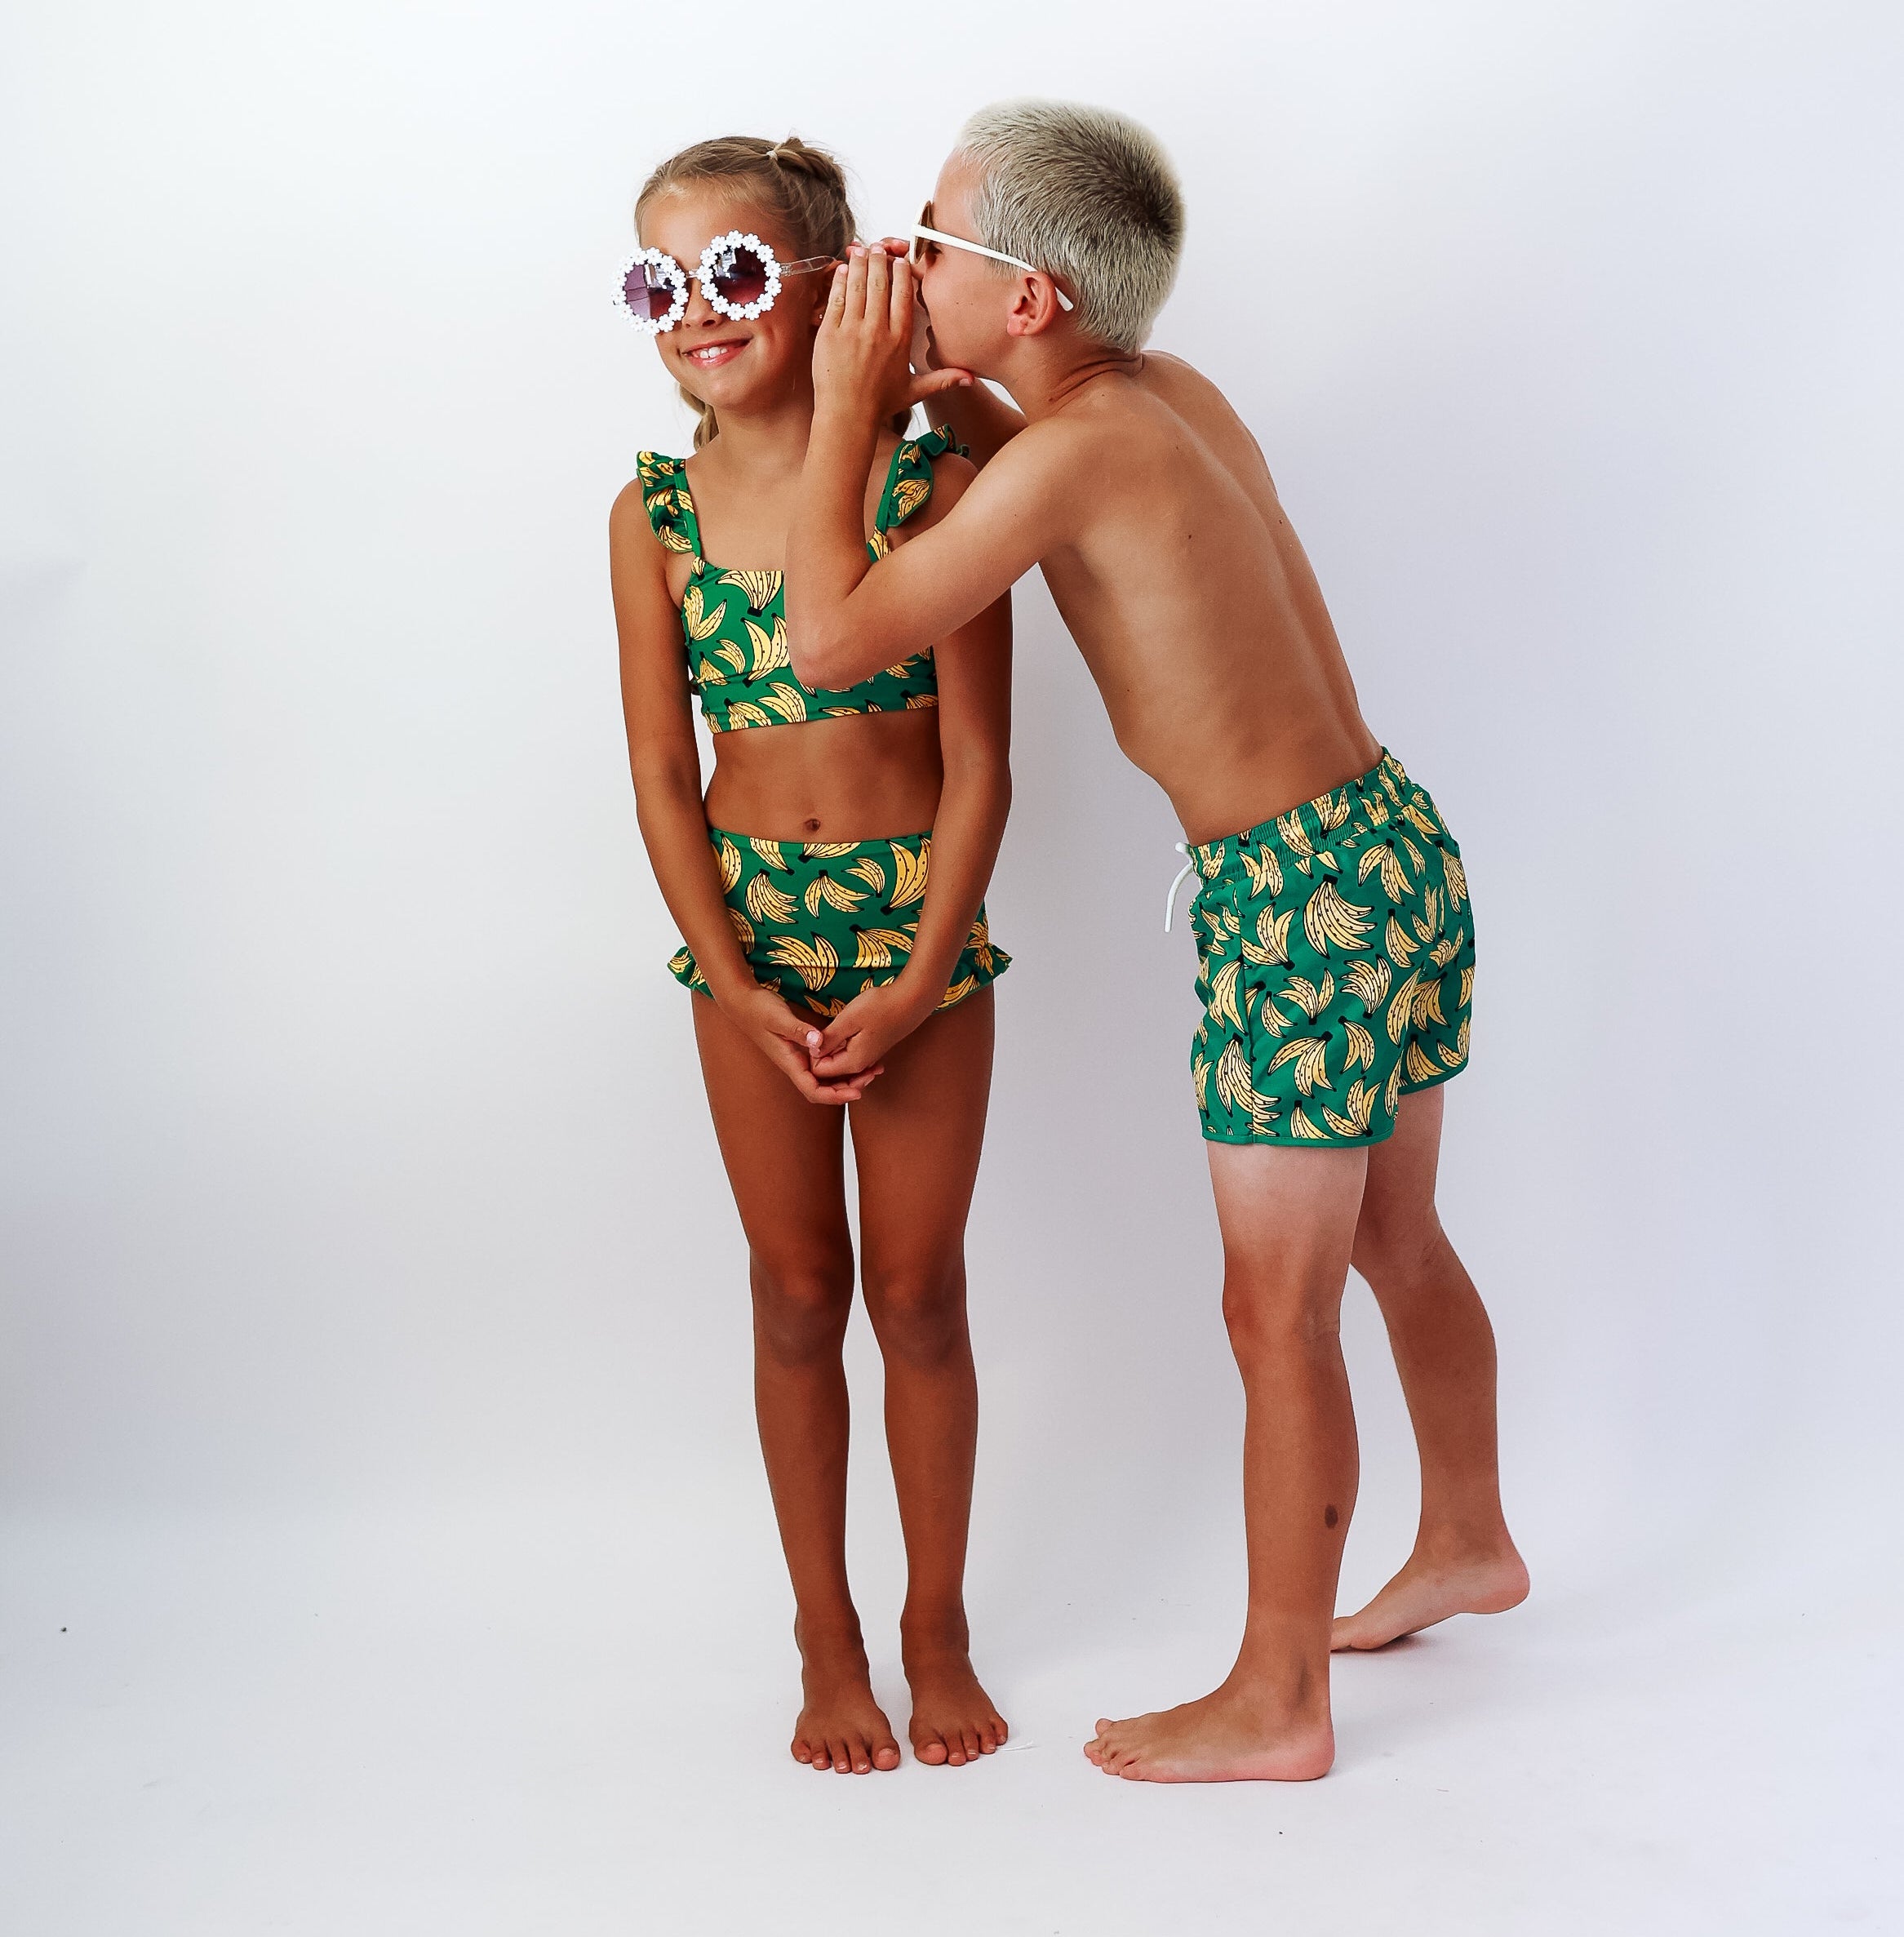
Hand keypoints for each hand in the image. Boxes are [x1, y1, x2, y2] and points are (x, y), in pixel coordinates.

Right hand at [720, 982, 883, 1103]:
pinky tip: (856, 1056)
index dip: (836, 1096)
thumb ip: (799, 1030)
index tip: (857, 1092)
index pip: (814, 1091)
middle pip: (824, 1088)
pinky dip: (841, 1064)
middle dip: (848, 1087)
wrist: (743, 1003)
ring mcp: (799, 1058)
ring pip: (826, 1077)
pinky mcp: (802, 1049)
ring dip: (848, 1077)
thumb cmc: (759, 1009)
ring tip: (872, 1068)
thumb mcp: (779, 1017)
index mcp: (790, 1062)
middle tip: (873, 1075)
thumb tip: (818, 1043)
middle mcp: (796, 1065)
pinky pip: (824, 1064)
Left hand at [808, 976, 936, 1081]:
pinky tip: (842, 1028)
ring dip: (830, 1049)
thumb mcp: (848, 1020)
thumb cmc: (881, 1007)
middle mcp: (860, 1065)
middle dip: (818, 1054)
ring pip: (839, 1061)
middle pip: (829, 1071)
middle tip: (818, 1030)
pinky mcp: (871, 1049)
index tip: (810, 1035)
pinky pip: (849, 1054)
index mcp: (852, 1062)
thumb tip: (811, 1051)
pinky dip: (841, 1045)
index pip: (818, 1072)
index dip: (810, 1055)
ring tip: (830, 1027)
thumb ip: (828, 1038)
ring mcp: (867, 1058)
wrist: (912, 1000)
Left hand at [814, 245, 972, 425]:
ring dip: (860, 263)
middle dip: (879, 259)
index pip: (903, 294)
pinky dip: (840, 280)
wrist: (847, 416)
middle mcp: (878, 330)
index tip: (899, 260)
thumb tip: (971, 379)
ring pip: (858, 285)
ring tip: (860, 250)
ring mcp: (852, 329)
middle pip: (880, 282)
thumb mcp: (915, 391)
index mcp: (900, 338)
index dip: (901, 272)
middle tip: (877, 247)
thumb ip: (943, 379)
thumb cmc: (879, 405)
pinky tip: (843, 269)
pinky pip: (837, 298)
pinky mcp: (830, 332)